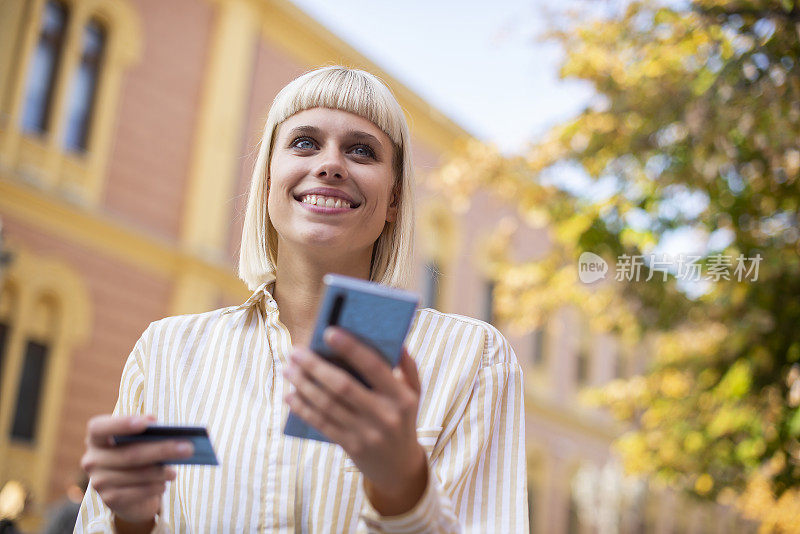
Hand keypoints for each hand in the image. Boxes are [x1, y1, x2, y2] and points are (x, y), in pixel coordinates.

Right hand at [80, 415, 193, 524]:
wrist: (131, 491)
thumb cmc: (139, 455)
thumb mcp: (142, 441)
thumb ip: (148, 432)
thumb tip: (161, 428)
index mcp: (97, 437)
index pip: (99, 428)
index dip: (121, 424)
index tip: (147, 423)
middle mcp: (92, 459)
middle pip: (129, 454)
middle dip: (162, 450)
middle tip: (188, 448)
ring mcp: (98, 481)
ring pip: (135, 474)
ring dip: (160, 472)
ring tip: (175, 470)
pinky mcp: (109, 499)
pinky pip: (136, 492)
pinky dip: (154, 487)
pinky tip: (164, 484)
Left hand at [283, 327, 427, 512]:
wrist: (399, 466)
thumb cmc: (403, 418)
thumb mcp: (414, 393)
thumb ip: (407, 366)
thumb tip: (396, 340)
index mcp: (401, 396)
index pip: (374, 367)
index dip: (351, 348)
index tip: (328, 332)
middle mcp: (384, 415)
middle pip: (342, 386)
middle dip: (315, 366)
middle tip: (296, 351)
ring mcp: (366, 433)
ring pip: (328, 405)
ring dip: (303, 385)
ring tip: (289, 369)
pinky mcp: (351, 446)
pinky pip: (322, 424)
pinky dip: (303, 409)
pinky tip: (290, 396)